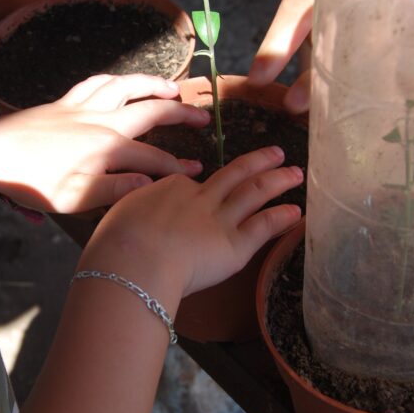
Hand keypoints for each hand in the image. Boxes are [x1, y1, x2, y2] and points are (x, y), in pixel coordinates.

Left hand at [0, 73, 210, 212]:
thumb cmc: (33, 183)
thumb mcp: (76, 198)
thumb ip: (117, 190)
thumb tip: (152, 184)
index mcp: (108, 149)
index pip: (154, 157)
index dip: (178, 165)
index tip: (198, 171)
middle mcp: (102, 121)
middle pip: (150, 110)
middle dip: (181, 112)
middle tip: (203, 116)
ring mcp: (83, 107)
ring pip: (126, 86)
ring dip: (153, 84)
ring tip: (173, 87)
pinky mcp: (65, 101)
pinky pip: (97, 81)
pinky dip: (116, 78)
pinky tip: (122, 81)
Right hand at [80, 145, 302, 300]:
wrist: (133, 260)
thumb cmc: (117, 242)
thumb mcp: (120, 212)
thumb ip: (134, 209)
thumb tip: (134, 214)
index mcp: (171, 186)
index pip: (192, 183)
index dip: (205, 185)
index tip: (213, 185)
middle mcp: (200, 196)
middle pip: (234, 173)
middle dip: (258, 161)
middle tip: (277, 153)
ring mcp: (220, 218)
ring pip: (254, 192)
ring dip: (278, 180)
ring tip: (296, 172)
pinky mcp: (234, 245)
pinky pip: (262, 226)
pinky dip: (281, 217)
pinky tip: (296, 211)